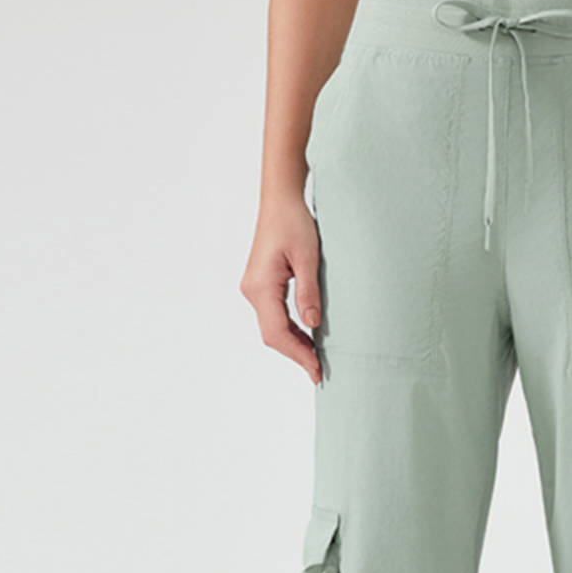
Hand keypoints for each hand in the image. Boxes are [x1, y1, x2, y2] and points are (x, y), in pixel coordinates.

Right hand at [240, 189, 324, 384]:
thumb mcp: (307, 257)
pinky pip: (273, 316)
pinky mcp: (260, 285)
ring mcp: (254, 288)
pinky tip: (307, 337)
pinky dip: (290, 331)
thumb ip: (309, 292)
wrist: (280, 201)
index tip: (317, 369)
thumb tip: (313, 324)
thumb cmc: (294, 222)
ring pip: (272, 328)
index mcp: (261, 286)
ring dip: (294, 344)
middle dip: (296, 354)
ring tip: (317, 359)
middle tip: (319, 371)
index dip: (299, 353)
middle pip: (272, 335)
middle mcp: (252, 290)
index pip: (278, 332)